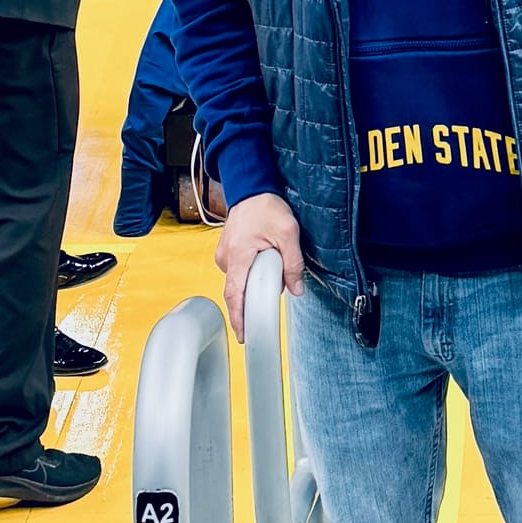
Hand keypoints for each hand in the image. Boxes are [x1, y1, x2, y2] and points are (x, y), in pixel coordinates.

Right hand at [215, 193, 302, 341]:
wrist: (251, 187)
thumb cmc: (266, 206)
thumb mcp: (288, 233)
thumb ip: (293, 263)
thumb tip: (297, 290)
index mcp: (238, 255)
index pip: (235, 295)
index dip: (239, 318)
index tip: (244, 335)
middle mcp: (226, 257)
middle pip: (238, 290)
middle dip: (255, 295)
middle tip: (273, 289)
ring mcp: (224, 254)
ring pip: (240, 280)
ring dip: (256, 280)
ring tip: (272, 264)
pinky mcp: (228, 252)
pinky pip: (239, 271)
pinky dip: (252, 272)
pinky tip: (264, 260)